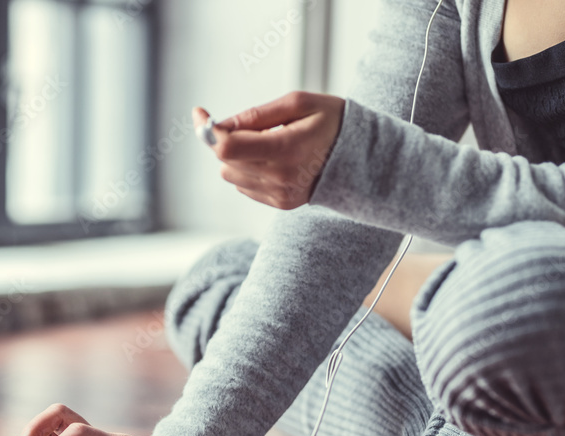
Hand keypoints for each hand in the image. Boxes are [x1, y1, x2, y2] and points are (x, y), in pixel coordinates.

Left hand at [194, 91, 345, 209]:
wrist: (363, 157)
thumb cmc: (332, 122)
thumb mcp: (299, 104)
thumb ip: (257, 115)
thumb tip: (222, 124)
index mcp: (286, 149)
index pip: (228, 147)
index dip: (208, 130)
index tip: (201, 113)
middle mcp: (280, 177)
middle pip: (225, 160)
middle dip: (224, 139)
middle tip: (241, 125)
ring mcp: (279, 194)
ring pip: (230, 174)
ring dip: (236, 156)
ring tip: (265, 142)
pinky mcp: (280, 203)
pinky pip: (244, 186)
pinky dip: (248, 169)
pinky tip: (272, 158)